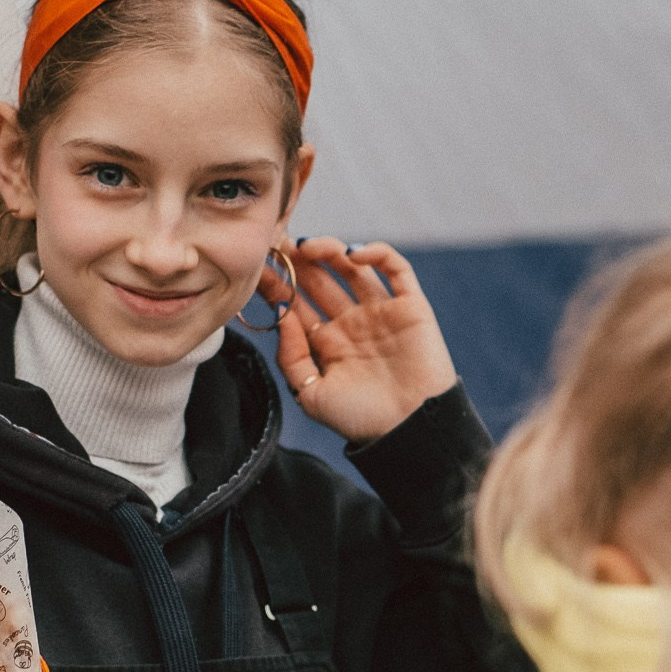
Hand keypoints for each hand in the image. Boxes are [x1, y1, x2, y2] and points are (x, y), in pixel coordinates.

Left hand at [265, 238, 459, 442]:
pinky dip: (377, 253)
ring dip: (330, 250)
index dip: (279, 283)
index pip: (297, 304)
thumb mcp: (311, 393)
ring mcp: (381, 312)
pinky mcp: (411, 306)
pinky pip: (396, 269)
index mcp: (328, 343)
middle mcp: (353, 323)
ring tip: (307, 246)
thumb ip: (291, 356)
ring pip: (352, 268)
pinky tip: (352, 253)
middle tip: (278, 241)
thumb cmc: (360, 419)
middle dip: (298, 261)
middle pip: (320, 280)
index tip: (260, 266)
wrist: (408, 430)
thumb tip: (281, 314)